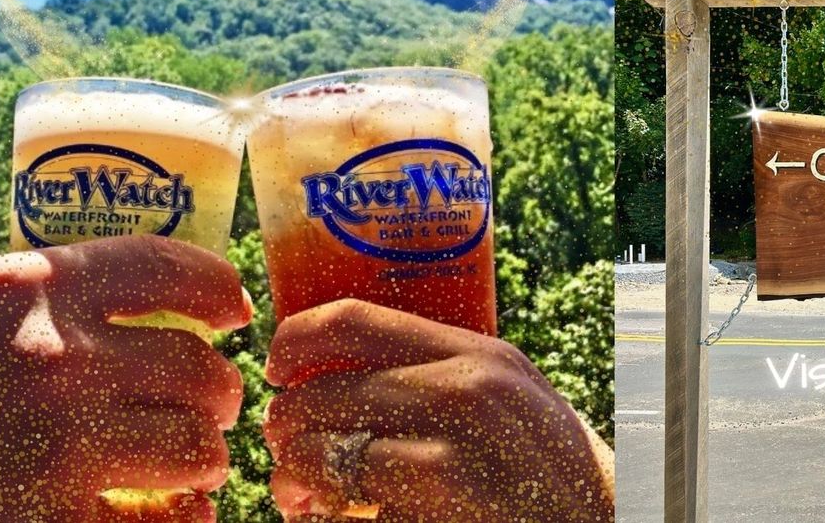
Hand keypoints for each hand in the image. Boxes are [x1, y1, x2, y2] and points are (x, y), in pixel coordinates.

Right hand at [0, 236, 251, 521]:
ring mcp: (53, 449)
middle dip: (216, 392)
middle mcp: (53, 359)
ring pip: (195, 449)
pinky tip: (172, 516)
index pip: (167, 268)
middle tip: (210, 405)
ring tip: (192, 464)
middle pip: (197, 369)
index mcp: (30, 289)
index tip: (235, 310)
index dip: (217, 288)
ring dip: (203, 459)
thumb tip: (151, 307)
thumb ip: (48, 304)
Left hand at [264, 299, 614, 520]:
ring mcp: (458, 465)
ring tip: (302, 493)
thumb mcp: (510, 398)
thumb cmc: (547, 469)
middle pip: (327, 394)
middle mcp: (469, 397)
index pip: (356, 320)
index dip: (296, 340)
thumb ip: (441, 373)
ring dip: (298, 480)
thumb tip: (339, 367)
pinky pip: (354, 521)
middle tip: (284, 449)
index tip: (277, 366)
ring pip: (331, 459)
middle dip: (287, 426)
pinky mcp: (444, 520)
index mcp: (479, 355)